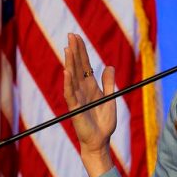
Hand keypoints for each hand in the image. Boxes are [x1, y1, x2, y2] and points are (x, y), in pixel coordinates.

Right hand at [63, 33, 116, 176]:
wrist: (100, 141)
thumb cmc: (104, 123)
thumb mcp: (109, 99)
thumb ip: (108, 83)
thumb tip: (109, 66)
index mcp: (90, 87)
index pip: (84, 65)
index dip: (81, 51)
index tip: (76, 37)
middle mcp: (82, 90)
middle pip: (77, 67)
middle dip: (74, 51)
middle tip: (70, 35)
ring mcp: (77, 98)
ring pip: (72, 77)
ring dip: (69, 62)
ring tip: (67, 48)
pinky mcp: (75, 108)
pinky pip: (70, 93)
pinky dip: (68, 83)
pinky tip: (67, 71)